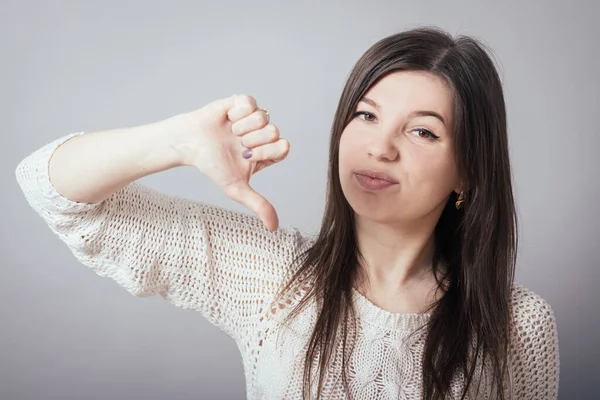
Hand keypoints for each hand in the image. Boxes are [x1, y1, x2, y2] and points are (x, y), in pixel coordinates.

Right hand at [169, 94, 288, 231]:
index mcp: (267, 152)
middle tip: (236, 144)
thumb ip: (258, 205)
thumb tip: (274, 228)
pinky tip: (227, 119)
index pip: (283, 147)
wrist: (189, 144)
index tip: (246, 156)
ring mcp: (255, 117)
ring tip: (229, 132)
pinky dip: (236, 113)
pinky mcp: (243, 102)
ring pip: (263, 117)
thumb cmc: (212, 165)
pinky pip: (251, 103)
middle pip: (274, 132)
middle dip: (251, 140)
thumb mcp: (236, 187)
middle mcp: (264, 134)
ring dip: (241, 127)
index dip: (265, 151)